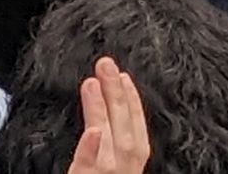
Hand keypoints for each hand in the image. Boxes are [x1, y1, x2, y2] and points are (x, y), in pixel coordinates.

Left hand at [66, 59, 151, 173]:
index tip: (125, 77)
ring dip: (101, 109)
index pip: (137, 131)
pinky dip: (91, 147)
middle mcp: (124, 170)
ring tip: (92, 82)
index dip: (133, 103)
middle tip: (106, 64)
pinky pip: (89, 164)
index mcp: (131, 165)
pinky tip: (91, 130)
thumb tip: (106, 112)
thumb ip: (111, 145)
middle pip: (125, 130)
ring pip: (108, 140)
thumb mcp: (110, 166)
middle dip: (118, 95)